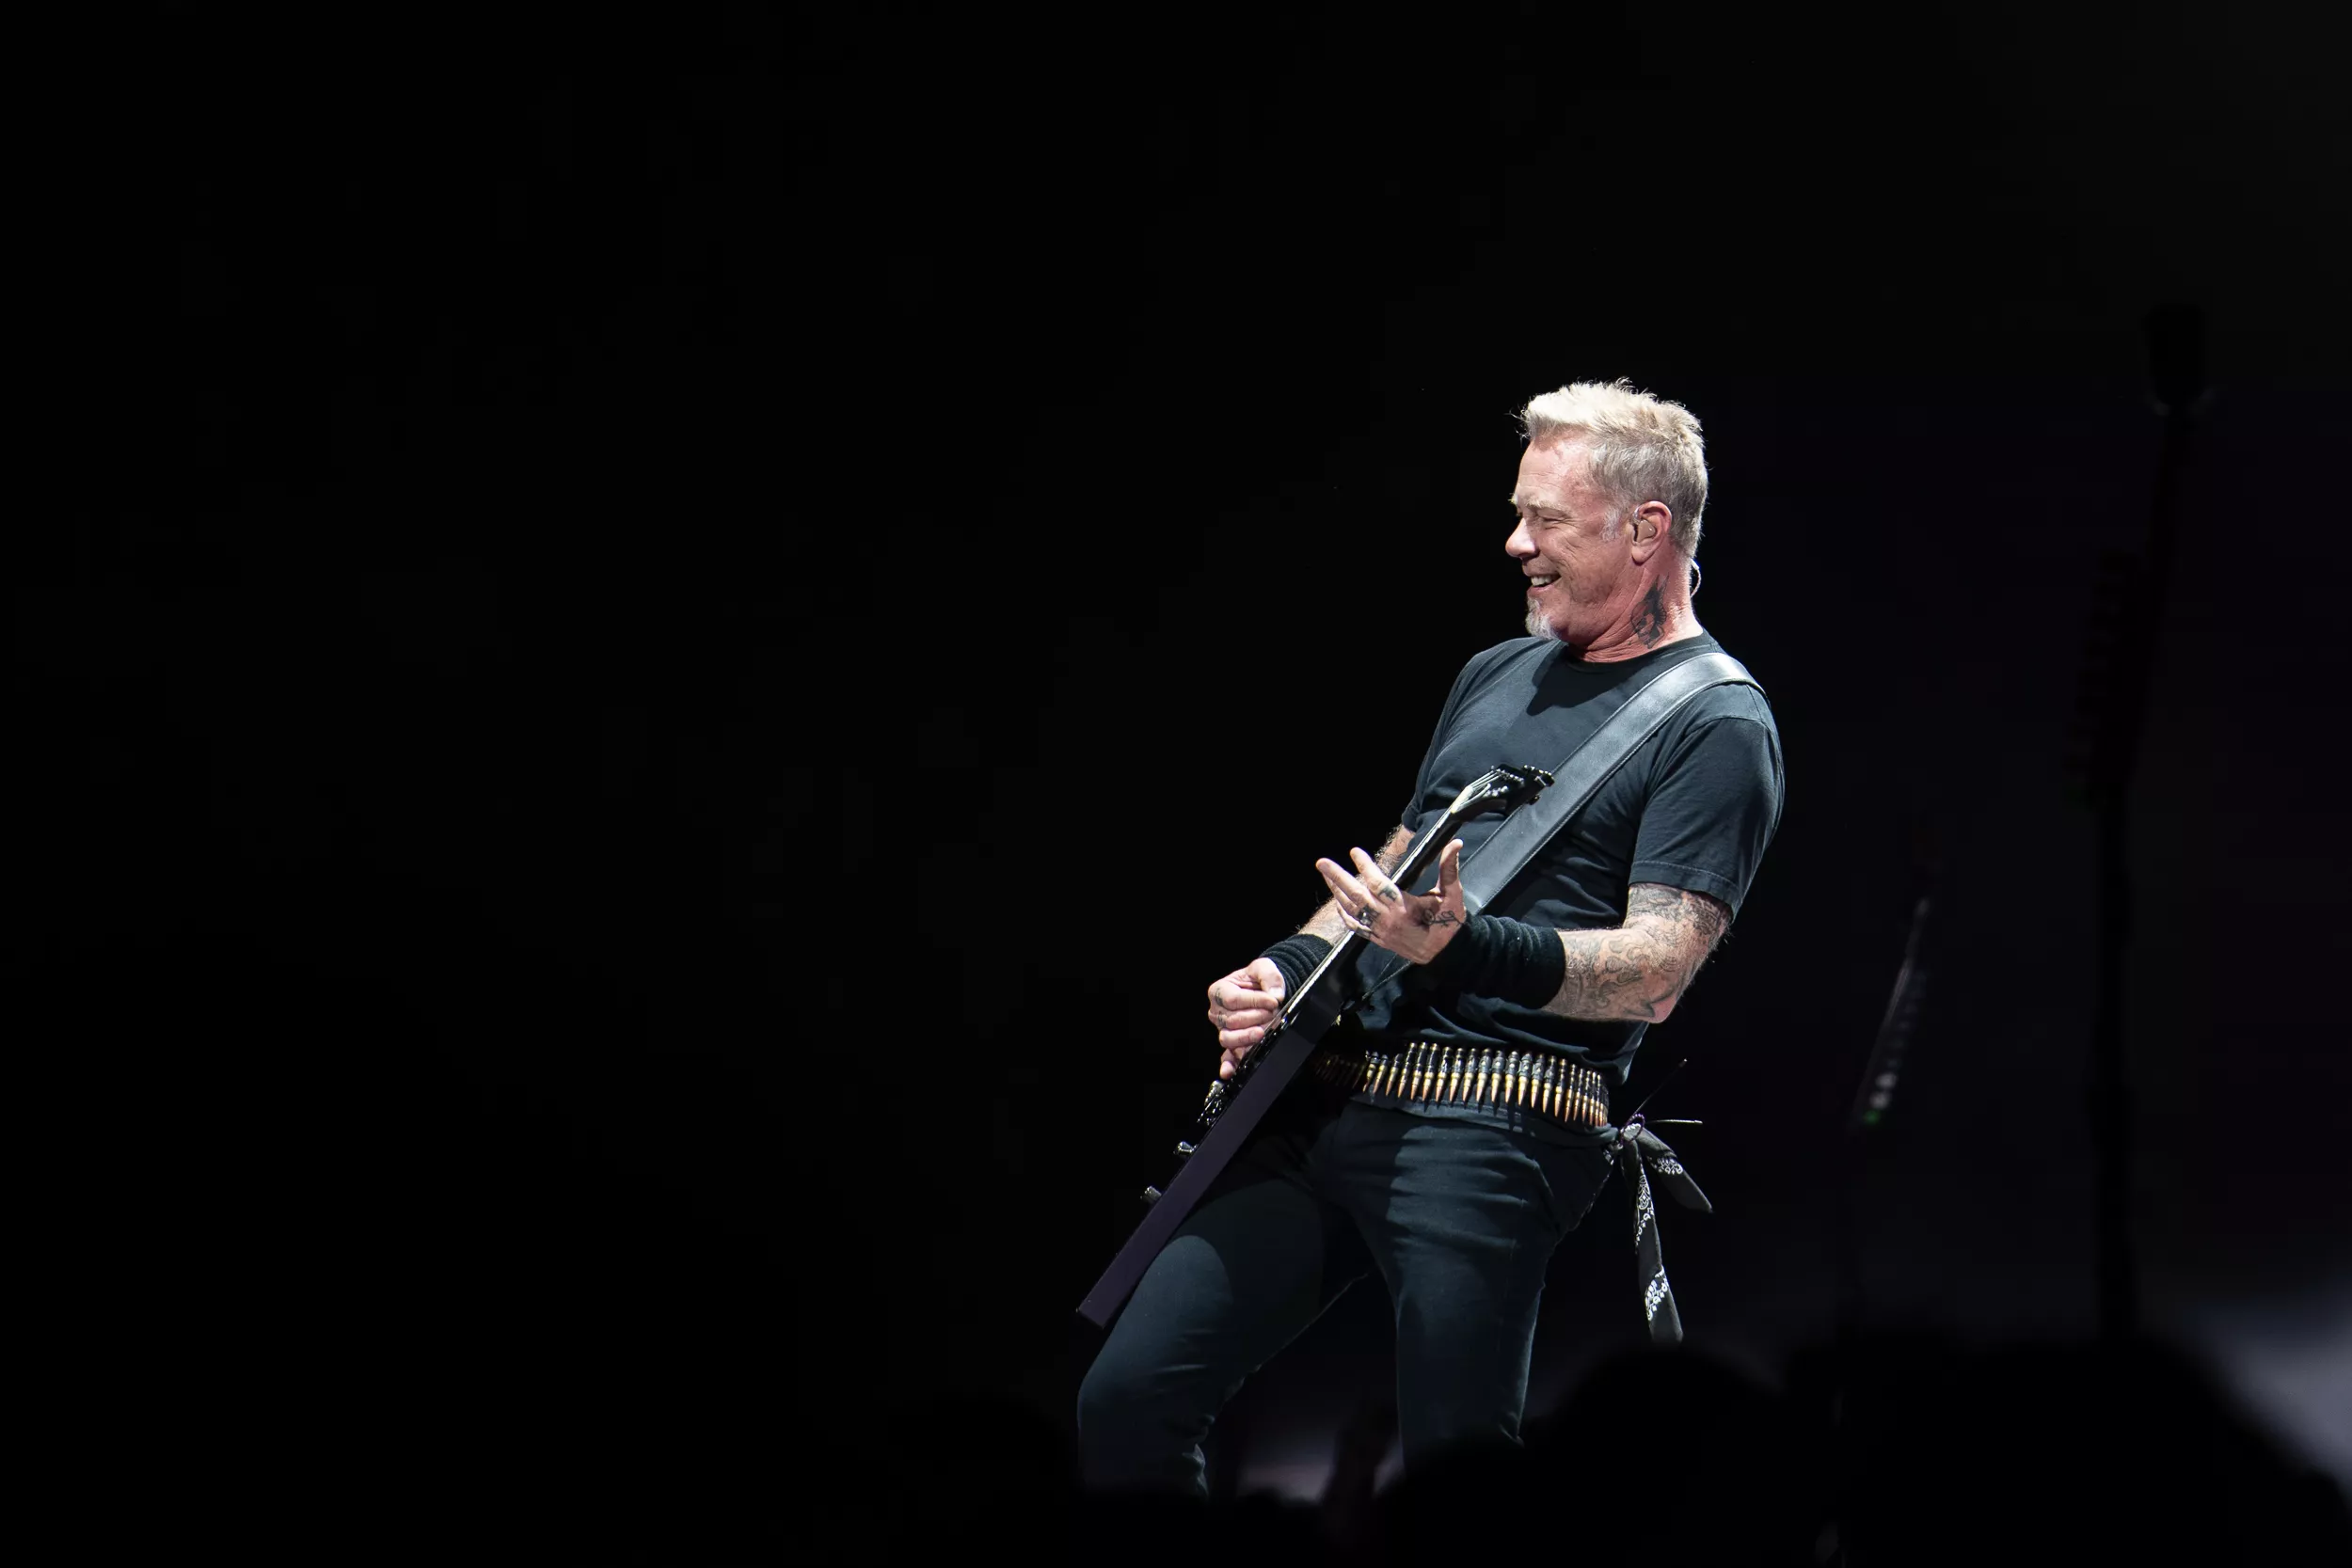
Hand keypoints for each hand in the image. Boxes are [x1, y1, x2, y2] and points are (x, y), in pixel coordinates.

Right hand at [1206, 957, 1285, 1080]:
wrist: (1266, 991)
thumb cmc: (1260, 979)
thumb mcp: (1264, 967)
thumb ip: (1270, 977)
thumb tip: (1275, 995)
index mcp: (1219, 991)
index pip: (1232, 1000)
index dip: (1253, 1001)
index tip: (1272, 1000)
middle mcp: (1217, 1012)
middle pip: (1231, 1021)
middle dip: (1255, 1018)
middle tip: (1272, 1013)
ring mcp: (1224, 1030)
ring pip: (1229, 1038)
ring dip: (1247, 1037)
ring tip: (1263, 1032)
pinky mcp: (1233, 1044)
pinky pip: (1227, 1056)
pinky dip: (1228, 1065)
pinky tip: (1229, 1071)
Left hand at [1316, 839, 1465, 966]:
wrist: (1446, 953)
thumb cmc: (1450, 922)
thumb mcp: (1452, 894)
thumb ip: (1449, 868)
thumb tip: (1455, 843)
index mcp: (1404, 908)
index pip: (1378, 883)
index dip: (1365, 866)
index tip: (1355, 851)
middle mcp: (1387, 920)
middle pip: (1356, 896)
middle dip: (1337, 877)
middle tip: (1321, 862)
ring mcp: (1380, 931)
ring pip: (1351, 910)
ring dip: (1336, 891)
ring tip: (1325, 875)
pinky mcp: (1378, 939)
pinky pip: (1355, 926)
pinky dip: (1344, 913)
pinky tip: (1337, 901)